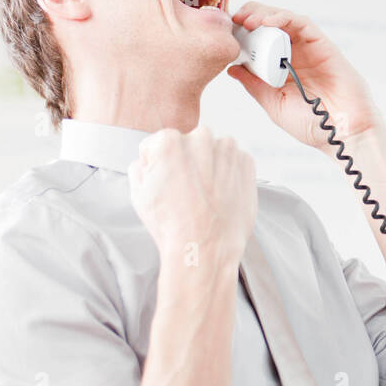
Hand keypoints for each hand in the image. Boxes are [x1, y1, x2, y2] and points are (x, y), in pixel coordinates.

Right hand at [127, 126, 256, 268]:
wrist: (207, 247)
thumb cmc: (172, 225)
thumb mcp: (139, 194)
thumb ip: (139, 167)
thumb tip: (145, 160)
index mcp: (169, 141)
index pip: (158, 144)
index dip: (158, 165)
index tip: (164, 181)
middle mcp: (200, 138)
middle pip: (188, 144)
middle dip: (186, 161)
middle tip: (185, 190)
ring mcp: (227, 149)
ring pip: (213, 151)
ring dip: (209, 165)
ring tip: (203, 195)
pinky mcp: (246, 162)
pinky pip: (233, 162)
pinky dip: (228, 174)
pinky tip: (219, 195)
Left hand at [226, 4, 383, 153]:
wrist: (342, 134)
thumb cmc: (311, 125)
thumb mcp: (274, 104)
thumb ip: (255, 85)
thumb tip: (232, 68)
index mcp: (282, 69)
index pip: (259, 42)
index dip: (241, 33)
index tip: (225, 33)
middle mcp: (295, 55)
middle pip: (270, 25)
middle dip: (249, 17)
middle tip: (233, 20)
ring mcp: (309, 49)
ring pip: (285, 19)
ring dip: (264, 14)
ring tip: (246, 19)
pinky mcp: (323, 45)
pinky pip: (303, 23)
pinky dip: (284, 17)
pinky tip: (267, 22)